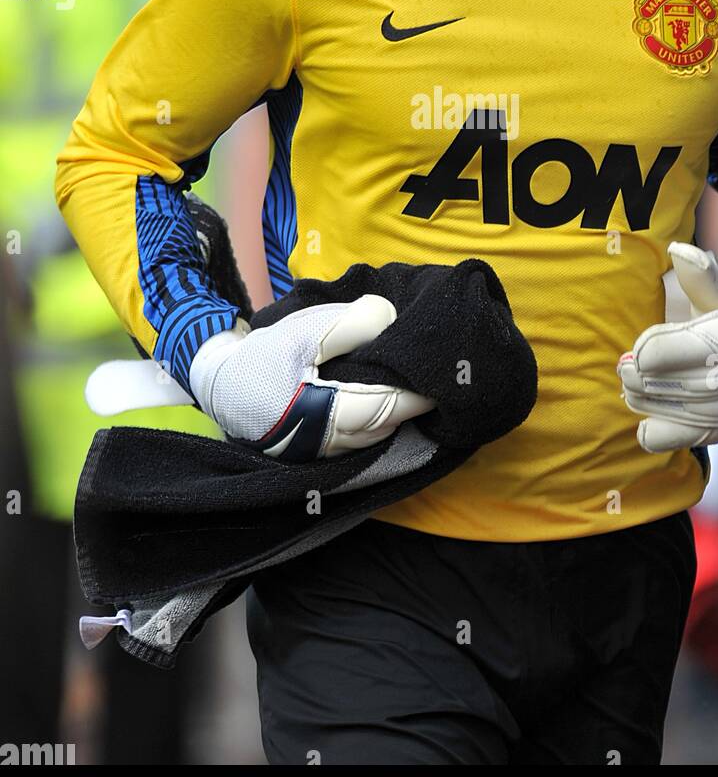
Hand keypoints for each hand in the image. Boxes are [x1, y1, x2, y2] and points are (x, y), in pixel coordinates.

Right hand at [190, 294, 435, 460]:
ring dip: (395, 414)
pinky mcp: (315, 454)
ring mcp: (319, 455)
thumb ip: (351, 324)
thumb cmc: (261, 356)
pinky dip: (377, 421)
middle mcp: (324, 445)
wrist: (217, 382)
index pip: (387, 408)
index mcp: (322, 415)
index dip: (417, 393)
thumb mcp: (305, 330)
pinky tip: (386, 400)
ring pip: (374, 437)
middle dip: (410, 403)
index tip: (441, 374)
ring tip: (411, 385)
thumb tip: (391, 321)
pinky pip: (359, 442)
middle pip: (385, 426)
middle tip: (432, 376)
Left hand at [618, 242, 717, 452]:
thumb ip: (700, 274)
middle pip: (671, 384)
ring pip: (671, 412)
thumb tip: (681, 251)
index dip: (650, 351)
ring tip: (630, 387)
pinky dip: (654, 431)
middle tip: (624, 367)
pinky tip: (645, 416)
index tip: (636, 350)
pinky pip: (675, 439)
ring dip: (642, 399)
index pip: (678, 352)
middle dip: (640, 376)